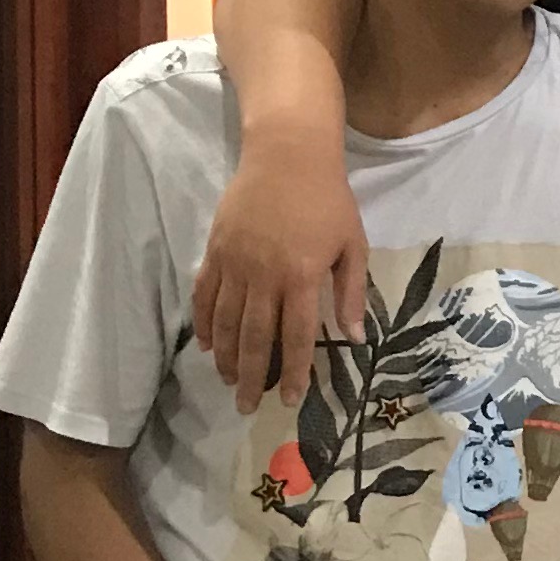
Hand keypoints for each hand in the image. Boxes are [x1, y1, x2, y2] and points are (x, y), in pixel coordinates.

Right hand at [190, 137, 367, 412]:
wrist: (288, 154)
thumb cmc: (328, 200)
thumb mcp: (353, 244)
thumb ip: (351, 294)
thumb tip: (356, 339)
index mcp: (300, 277)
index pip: (295, 337)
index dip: (292, 372)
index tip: (290, 399)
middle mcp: (263, 276)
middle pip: (253, 338)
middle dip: (252, 377)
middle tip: (249, 406)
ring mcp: (234, 263)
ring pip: (224, 322)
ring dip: (225, 357)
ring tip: (229, 382)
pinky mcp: (215, 250)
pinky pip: (204, 295)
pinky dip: (203, 324)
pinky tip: (206, 345)